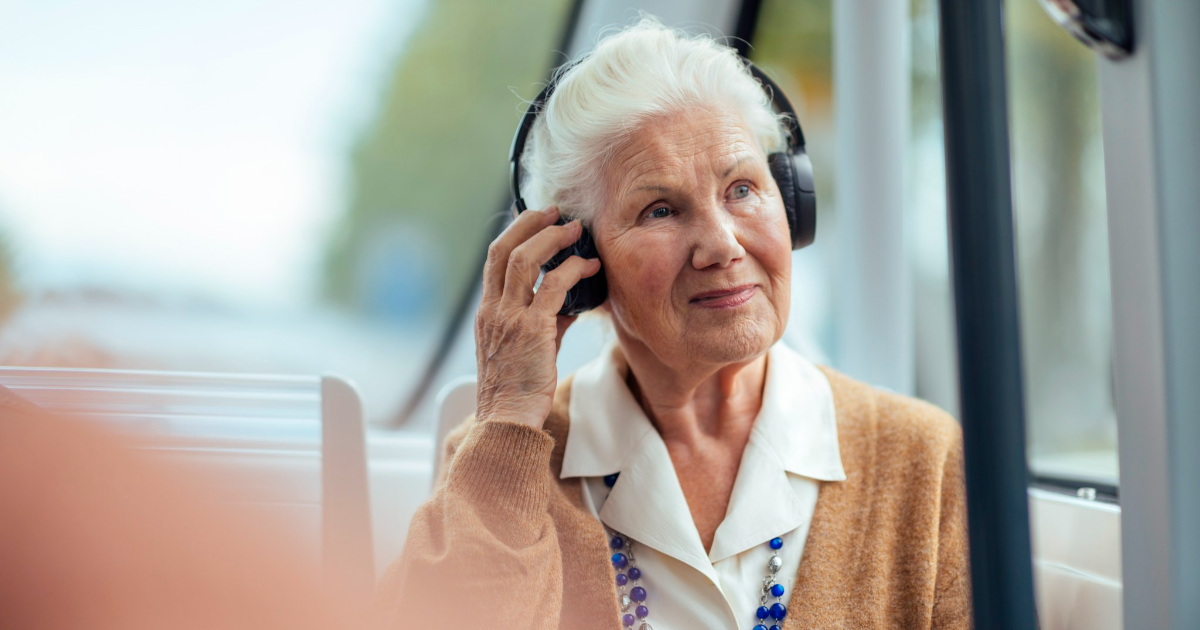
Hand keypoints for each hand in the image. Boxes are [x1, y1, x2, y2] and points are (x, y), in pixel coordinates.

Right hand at [474, 206, 601, 428]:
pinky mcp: (532, 331)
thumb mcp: (524, 350)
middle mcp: (493, 311)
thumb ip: (544, 322)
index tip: (535, 220)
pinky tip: (588, 267)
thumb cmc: (517, 391)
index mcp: (487, 314)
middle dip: (530, 224)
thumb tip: (569, 304)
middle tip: (555, 212)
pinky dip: (571, 271)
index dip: (514, 233)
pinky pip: (552, 288)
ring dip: (551, 239)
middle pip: (503, 250)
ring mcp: (509, 319)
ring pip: (524, 261)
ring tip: (574, 230)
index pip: (494, 260)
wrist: (506, 420)